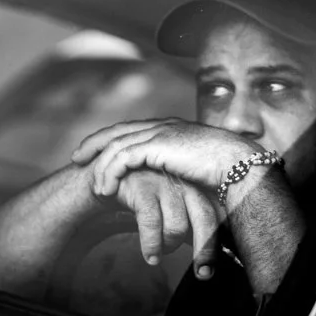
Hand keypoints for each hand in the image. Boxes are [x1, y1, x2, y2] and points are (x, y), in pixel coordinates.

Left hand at [72, 118, 262, 197]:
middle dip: (94, 144)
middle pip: (117, 131)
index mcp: (171, 128)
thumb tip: (174, 185)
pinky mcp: (157, 145)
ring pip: (116, 145)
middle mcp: (163, 125)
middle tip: (76, 158)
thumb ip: (181, 170)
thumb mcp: (197, 168)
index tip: (95, 152)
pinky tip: (105, 189)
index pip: (132, 129)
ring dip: (100, 166)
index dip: (111, 139)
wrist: (239, 165)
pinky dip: (110, 173)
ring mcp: (160, 132)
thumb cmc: (226, 172)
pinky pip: (122, 157)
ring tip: (94, 186)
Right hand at [98, 169, 220, 278]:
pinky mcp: (143, 187)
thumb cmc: (147, 197)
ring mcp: (165, 184)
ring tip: (158, 254)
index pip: (214, 216)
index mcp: (196, 188)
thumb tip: (207, 256)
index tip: (209, 271)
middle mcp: (185, 183)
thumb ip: (190, 224)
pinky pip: (152, 223)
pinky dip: (151, 245)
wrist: (112, 178)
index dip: (214, 244)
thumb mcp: (171, 206)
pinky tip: (150, 257)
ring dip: (169, 247)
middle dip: (204, 250)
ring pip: (177, 226)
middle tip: (202, 274)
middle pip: (204, 218)